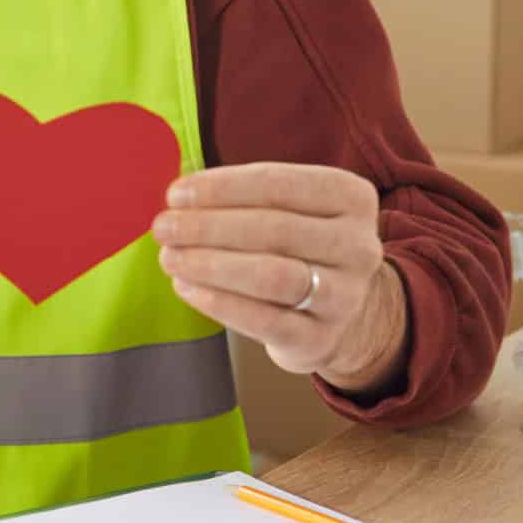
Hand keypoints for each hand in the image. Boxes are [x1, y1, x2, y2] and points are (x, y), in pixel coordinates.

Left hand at [152, 162, 408, 392]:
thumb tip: (179, 197)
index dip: (222, 188)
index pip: (279, 184)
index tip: (175, 194)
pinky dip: (219, 302)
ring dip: (211, 264)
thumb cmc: (297, 246)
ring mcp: (345, 295)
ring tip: (170, 257)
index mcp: (351, 197)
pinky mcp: (321, 338)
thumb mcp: (290, 209)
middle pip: (275, 229)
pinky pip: (264, 321)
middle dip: (209, 227)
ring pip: (272, 275)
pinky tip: (186, 287)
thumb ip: (244, 196)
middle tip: (164, 227)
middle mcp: (358, 245)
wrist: (338, 311)